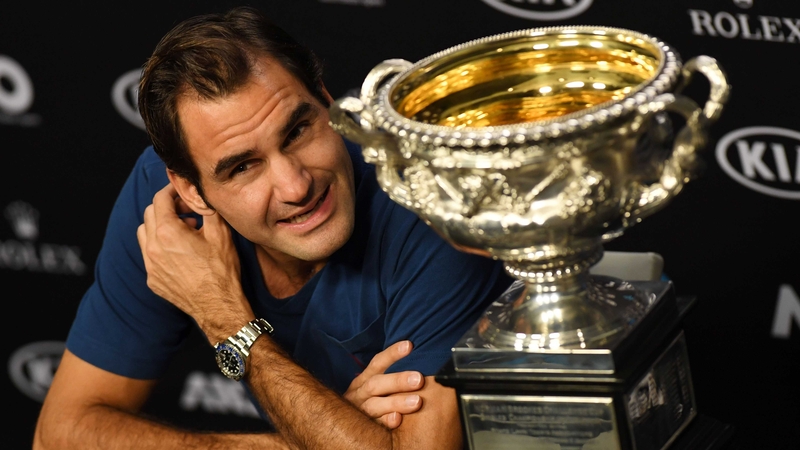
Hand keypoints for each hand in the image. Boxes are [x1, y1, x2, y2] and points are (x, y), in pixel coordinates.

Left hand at [136, 183, 251, 341]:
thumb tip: (201, 194)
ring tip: (182, 232)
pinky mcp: (152, 280)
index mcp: (168, 232)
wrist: (218, 305)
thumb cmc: (222, 271)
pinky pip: (149, 255)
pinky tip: (179, 253)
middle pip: (149, 214)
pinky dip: (159, 246)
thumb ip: (207, 208)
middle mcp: (153, 247)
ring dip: (159, 226)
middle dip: (166, 207)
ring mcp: (150, 265)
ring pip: (144, 233)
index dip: (171, 191)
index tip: (181, 191)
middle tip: (186, 211)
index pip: (160, 199)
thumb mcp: (221, 234)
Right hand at [344, 340, 424, 428]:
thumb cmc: (370, 402)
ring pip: (374, 405)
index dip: (392, 354)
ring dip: (396, 402)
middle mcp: (359, 393)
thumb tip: (414, 356)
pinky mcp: (362, 427)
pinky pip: (373, 426)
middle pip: (376, 384)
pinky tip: (397, 420)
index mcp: (364, 380)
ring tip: (417, 402)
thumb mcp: (374, 386)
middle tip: (419, 379)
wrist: (344, 425)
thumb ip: (390, 377)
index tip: (409, 345)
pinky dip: (385, 422)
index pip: (377, 363)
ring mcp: (359, 411)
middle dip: (398, 381)